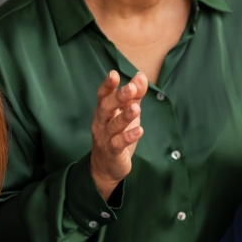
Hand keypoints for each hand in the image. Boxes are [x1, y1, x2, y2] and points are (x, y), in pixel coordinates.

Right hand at [89, 70, 147, 199]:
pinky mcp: (112, 152)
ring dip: (124, 116)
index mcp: (103, 111)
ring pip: (113, 126)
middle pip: (106, 108)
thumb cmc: (116, 136)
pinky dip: (128, 137)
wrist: (105, 168)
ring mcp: (105, 138)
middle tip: (130, 88)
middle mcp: (101, 123)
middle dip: (117, 97)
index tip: (114, 74)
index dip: (107, 85)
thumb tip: (140, 76)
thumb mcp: (126, 113)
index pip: (103, 96)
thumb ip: (134, 96)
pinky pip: (118, 144)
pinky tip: (139, 131)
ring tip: (136, 108)